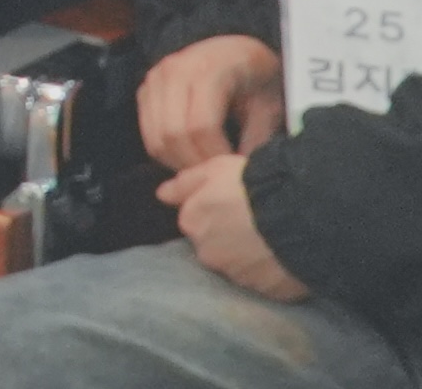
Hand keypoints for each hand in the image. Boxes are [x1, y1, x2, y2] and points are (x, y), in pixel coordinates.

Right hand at [139, 31, 287, 172]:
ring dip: (177, 162)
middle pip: (172, 134)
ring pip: (155, 137)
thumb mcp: (268, 105)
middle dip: (194, 163)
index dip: (214, 156)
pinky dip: (165, 151)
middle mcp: (173, 72)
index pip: (200, 126)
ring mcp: (154, 79)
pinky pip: (147, 132)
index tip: (230, 172)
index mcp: (207, 71)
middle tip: (215, 178)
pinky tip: (188, 156)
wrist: (234, 48)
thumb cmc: (257, 76)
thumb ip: (257, 140)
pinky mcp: (145, 89)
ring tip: (202, 170)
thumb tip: (241, 177)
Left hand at [171, 154, 313, 301]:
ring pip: (240, 267)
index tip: (237, 206)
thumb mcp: (215, 169)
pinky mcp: (266, 292)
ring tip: (276, 239)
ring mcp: (237, 276)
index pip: (196, 222)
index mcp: (192, 223)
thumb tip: (161, 195)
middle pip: (215, 247)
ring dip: (251, 257)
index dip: (218, 213)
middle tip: (258, 223)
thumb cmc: (254, 184)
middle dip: (231, 238)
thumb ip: (185, 183)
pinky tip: (288, 257)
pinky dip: (273, 273)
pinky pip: (266, 282)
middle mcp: (207, 253)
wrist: (299, 214)